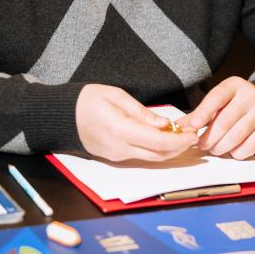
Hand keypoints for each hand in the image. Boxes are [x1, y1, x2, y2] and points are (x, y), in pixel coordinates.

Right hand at [76, 84, 198, 162]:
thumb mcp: (117, 96)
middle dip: (179, 148)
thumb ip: (142, 113)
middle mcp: (119, 148)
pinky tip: (163, 138)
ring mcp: (116, 155)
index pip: (158, 141)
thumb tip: (164, 124)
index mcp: (120, 130)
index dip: (179, 140)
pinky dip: (155, 149)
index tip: (192, 134)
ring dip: (169, 150)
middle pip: (158, 155)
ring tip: (181, 136)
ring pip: (150, 158)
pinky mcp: (114, 157)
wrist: (61, 116)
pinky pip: (140, 155)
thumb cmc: (86, 100)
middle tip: (192, 136)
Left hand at [180, 77, 254, 159]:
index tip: (193, 126)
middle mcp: (250, 95)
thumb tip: (179, 126)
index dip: (203, 113)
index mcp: (233, 85)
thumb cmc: (238, 103)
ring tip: (214, 149)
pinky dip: (237, 153)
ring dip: (221, 147)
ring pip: (236, 136)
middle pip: (225, 121)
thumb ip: (201, 112)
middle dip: (209, 137)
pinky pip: (250, 146)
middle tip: (201, 145)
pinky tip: (231, 151)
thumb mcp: (221, 101)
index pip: (216, 97)